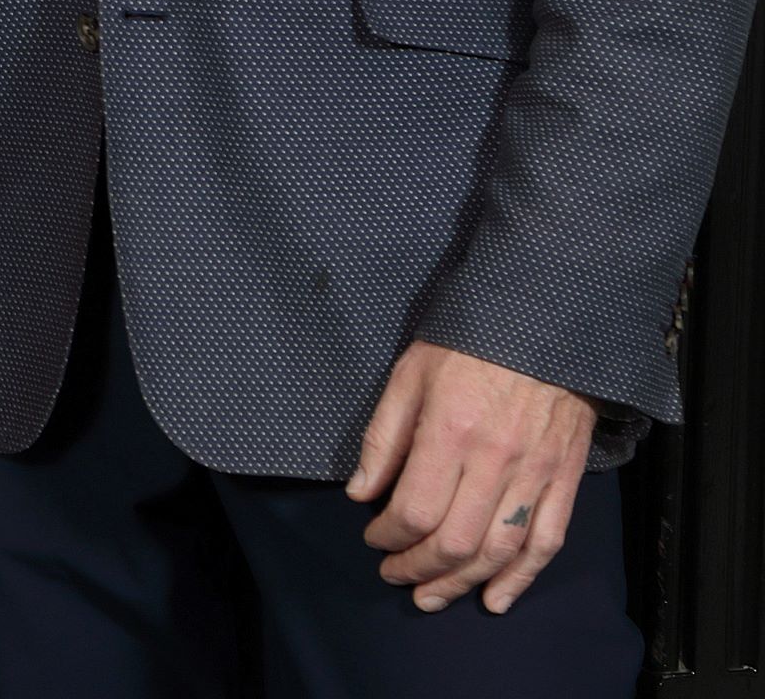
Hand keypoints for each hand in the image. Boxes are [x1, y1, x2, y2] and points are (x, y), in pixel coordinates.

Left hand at [347, 340, 597, 612]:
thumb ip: (383, 437)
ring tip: (432, 597)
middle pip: (455, 541)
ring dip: (462, 583)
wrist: (545, 327)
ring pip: (498, 551)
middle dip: (418, 568)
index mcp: (450, 432)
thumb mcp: (409, 376)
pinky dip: (521, 578)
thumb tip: (360, 494)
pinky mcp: (565, 480)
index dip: (389, 536)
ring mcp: (535, 474)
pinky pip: (546, 542)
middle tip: (395, 577)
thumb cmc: (467, 346)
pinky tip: (495, 599)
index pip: (416, 510)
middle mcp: (495, 462)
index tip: (373, 538)